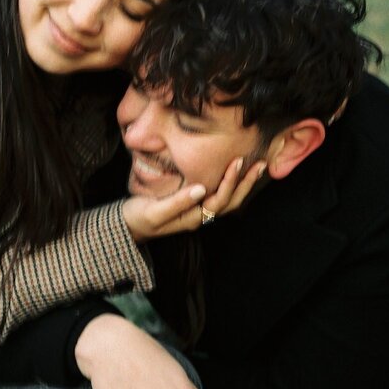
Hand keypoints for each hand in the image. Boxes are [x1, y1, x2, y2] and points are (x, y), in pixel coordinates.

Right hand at [122, 156, 264, 242]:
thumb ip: (178, 201)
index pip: (219, 199)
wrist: (127, 227)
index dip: (230, 181)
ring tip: (255, 167)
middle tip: (260, 163)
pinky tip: (235, 174)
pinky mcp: (193, 206)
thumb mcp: (154, 211)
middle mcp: (200, 216)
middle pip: (231, 202)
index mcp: (193, 218)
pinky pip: (218, 197)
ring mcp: (198, 212)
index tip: (237, 161)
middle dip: (246, 183)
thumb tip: (201, 188)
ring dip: (243, 185)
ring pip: (227, 200)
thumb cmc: (138, 218)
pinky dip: (231, 185)